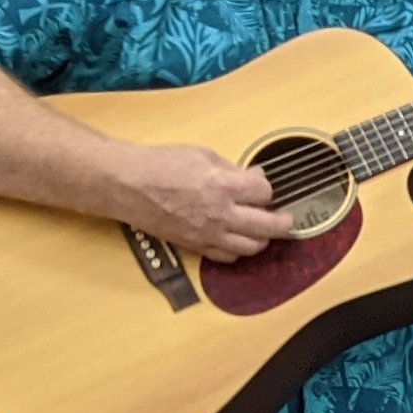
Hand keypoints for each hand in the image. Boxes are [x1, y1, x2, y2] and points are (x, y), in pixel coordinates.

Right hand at [118, 144, 291, 261]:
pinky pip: (226, 257)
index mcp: (224, 186)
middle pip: (269, 227)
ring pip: (251, 247)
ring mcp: (208, 233)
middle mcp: (220, 214)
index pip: (266, 192)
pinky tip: (237, 239)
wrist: (127, 185)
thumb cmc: (160, 164)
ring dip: (262, 239)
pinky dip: (237, 251)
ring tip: (263, 229)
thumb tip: (255, 177)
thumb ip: (233, 169)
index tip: (262, 185)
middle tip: (286, 218)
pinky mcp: (194, 246)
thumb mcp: (203, 155)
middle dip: (283, 222)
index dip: (267, 188)